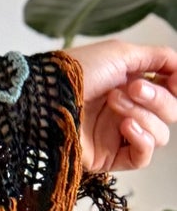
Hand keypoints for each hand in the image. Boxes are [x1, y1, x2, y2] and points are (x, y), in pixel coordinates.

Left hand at [67, 40, 176, 172]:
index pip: (171, 92)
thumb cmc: (74, 73)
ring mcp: (118, 135)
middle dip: (156, 98)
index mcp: (131, 84)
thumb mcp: (120, 53)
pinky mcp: (109, 157)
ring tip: (114, 102)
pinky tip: (125, 126)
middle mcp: (127, 110)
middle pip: (171, 112)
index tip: (173, 80)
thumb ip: (157, 57)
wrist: (45, 98)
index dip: (176, 87)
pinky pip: (143, 156)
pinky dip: (142, 140)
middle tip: (131, 88)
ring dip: (142, 114)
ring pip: (160, 134)